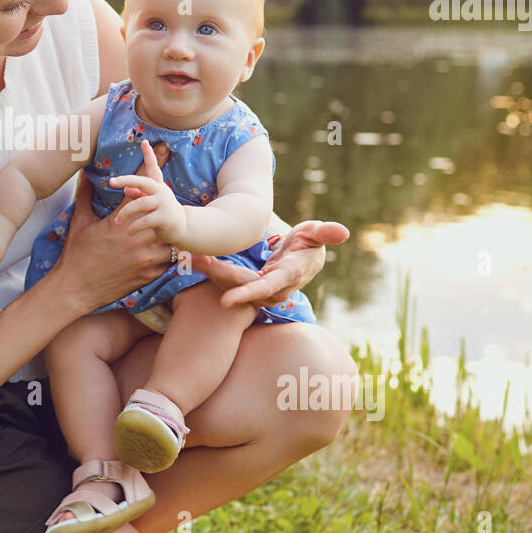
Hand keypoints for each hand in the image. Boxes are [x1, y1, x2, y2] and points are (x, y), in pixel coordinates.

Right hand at [52, 171, 171, 312]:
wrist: (75, 288)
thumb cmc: (75, 254)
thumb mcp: (79, 222)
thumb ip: (85, 196)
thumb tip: (83, 175)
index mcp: (120, 222)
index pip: (142, 190)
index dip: (151, 172)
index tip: (161, 156)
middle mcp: (136, 237)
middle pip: (162, 213)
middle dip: (162, 207)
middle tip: (164, 205)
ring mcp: (145, 257)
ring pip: (170, 238)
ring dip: (167, 233)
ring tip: (163, 231)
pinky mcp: (149, 274)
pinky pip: (168, 261)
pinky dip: (166, 254)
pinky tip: (159, 251)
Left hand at [107, 141, 185, 243]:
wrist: (183, 229)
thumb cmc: (162, 212)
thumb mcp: (151, 202)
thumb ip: (139, 195)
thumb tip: (126, 190)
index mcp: (157, 186)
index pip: (153, 168)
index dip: (149, 155)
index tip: (144, 142)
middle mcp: (161, 191)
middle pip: (142, 182)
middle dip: (126, 180)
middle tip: (111, 181)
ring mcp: (164, 204)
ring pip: (139, 205)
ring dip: (125, 213)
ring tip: (118, 221)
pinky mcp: (164, 218)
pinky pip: (144, 221)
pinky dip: (134, 227)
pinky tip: (130, 232)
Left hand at [190, 220, 348, 308]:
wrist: (300, 258)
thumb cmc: (308, 243)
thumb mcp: (315, 234)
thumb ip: (324, 233)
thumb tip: (342, 231)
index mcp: (288, 276)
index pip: (266, 288)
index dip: (247, 294)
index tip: (226, 301)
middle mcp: (272, 289)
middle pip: (241, 286)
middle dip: (217, 276)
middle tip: (194, 259)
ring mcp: (258, 291)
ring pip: (230, 285)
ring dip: (209, 272)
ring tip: (188, 255)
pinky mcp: (247, 287)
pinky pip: (226, 281)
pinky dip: (210, 271)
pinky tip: (192, 257)